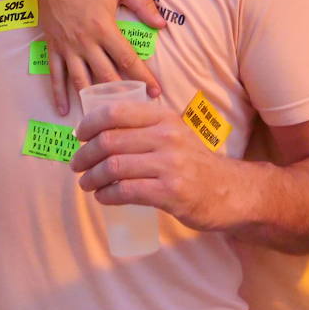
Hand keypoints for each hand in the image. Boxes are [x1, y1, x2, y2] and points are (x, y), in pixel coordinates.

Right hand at [36, 0, 166, 114]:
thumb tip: (162, 25)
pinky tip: (64, 111)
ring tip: (104, 118)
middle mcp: (86, 42)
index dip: (143, 77)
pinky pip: (55, 75)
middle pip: (106, 75)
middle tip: (135, 110)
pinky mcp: (53, 47)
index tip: (155, 92)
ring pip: (81, 80)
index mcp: (104, 28)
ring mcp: (67, 47)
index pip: (127, 59)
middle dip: (122, 94)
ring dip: (93, 100)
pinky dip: (58, 94)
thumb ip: (143, 4)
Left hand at [70, 100, 237, 231]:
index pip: (115, 112)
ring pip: (113, 167)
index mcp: (163, 117)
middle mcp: (167, 136)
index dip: (89, 123)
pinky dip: (107, 195)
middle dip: (84, 155)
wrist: (231, 191)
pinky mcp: (170, 193)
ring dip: (92, 177)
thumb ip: (144, 127)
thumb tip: (97, 131)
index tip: (79, 136)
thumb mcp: (174, 133)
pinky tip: (103, 197)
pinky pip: (126, 191)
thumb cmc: (194, 163)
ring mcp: (170, 165)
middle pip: (109, 141)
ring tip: (86, 183)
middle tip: (77, 165)